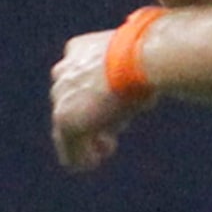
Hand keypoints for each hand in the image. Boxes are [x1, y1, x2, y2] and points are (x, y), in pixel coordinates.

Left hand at [50, 29, 152, 170]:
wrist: (141, 58)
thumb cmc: (150, 55)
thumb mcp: (137, 58)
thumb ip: (126, 70)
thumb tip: (141, 80)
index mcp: (77, 50)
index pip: (79, 79)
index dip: (97, 97)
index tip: (115, 108)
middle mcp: (63, 72)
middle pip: (72, 104)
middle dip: (93, 119)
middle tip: (114, 129)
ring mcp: (61, 98)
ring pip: (68, 127)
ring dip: (88, 138)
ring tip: (107, 147)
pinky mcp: (66, 121)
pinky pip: (71, 150)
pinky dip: (82, 158)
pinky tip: (96, 161)